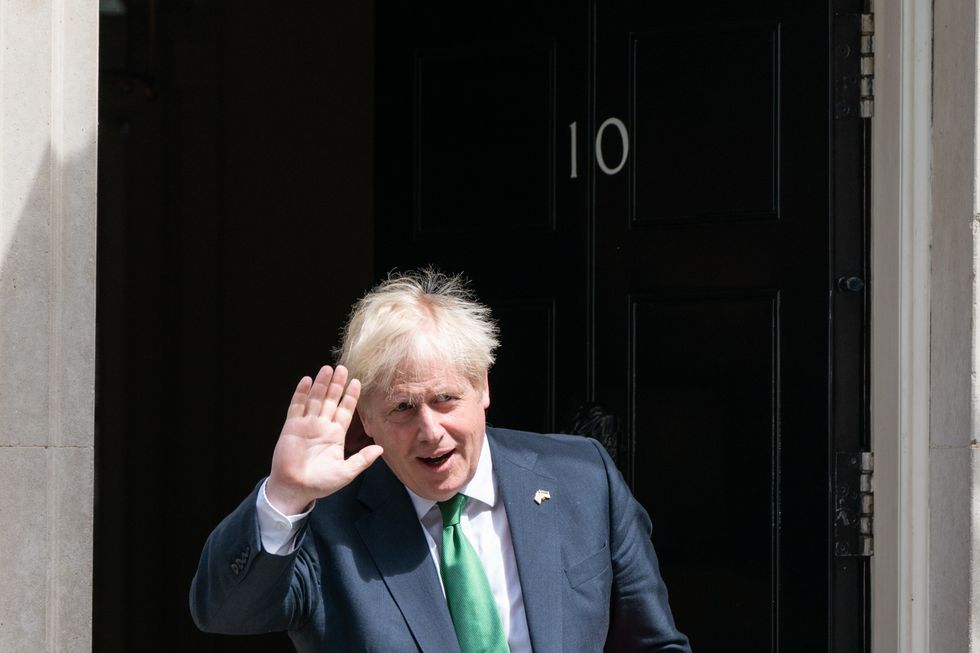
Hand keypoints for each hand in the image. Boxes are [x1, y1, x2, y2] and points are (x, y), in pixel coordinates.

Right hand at [266, 365, 382, 514]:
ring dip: (321, 384)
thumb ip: (362, 460)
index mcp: (335, 435)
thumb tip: (381, 449)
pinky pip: (297, 406)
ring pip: (316, 399)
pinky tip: (307, 380)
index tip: (357, 382)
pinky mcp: (292, 426)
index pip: (345, 410)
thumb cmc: (320, 483)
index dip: (351, 396)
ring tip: (328, 368)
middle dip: (337, 384)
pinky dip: (302, 393)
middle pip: (331, 400)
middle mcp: (322, 426)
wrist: (295, 489)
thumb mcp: (346, 472)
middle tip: (343, 367)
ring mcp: (306, 424)